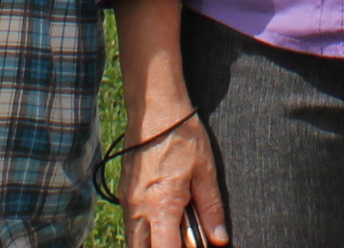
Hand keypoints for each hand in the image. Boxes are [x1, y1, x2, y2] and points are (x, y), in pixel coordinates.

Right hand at [123, 110, 228, 247]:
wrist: (155, 108)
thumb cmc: (182, 137)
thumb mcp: (205, 173)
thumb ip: (211, 210)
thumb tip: (220, 239)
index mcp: (161, 207)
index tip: (195, 247)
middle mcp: (138, 209)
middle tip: (180, 239)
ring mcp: (127, 201)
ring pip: (134, 240)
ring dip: (152, 241)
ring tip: (175, 229)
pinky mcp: (124, 192)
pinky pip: (131, 223)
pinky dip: (146, 229)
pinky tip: (164, 216)